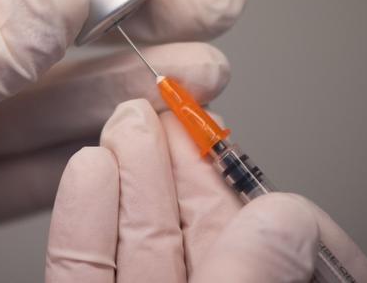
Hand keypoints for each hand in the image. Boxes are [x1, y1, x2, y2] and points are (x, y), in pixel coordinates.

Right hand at [46, 100, 366, 282]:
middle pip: (186, 229)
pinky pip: (80, 270)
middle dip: (172, 159)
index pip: (249, 241)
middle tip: (163, 101)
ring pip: (133, 240)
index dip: (232, 179)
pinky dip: (82, 219)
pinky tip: (87, 167)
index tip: (216, 125)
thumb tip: (286, 220)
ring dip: (126, 172)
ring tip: (124, 115)